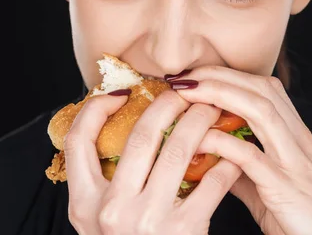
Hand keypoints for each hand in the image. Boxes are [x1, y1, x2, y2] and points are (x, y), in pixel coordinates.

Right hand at [63, 89, 241, 234]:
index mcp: (84, 204)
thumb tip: (122, 125)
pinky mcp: (184, 231)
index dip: (97, 109)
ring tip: (212, 109)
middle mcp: (111, 210)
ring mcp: (148, 221)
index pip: (78, 140)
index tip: (120, 93)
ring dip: (199, 121)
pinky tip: (233, 150)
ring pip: (178, 150)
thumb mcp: (101, 220)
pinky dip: (225, 161)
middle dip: (166, 104)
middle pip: (140, 137)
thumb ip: (105, 181)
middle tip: (183, 91)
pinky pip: (211, 183)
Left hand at [172, 67, 311, 234]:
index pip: (265, 90)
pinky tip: (200, 139)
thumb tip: (214, 161)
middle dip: (220, 75)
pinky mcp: (286, 188)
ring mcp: (295, 162)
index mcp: (297, 139)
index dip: (230, 76)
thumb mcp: (274, 191)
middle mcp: (298, 142)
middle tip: (186, 75)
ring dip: (221, 94)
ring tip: (189, 92)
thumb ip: (245, 173)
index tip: (198, 75)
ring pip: (260, 110)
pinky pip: (251, 156)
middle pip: (261, 90)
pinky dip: (223, 142)